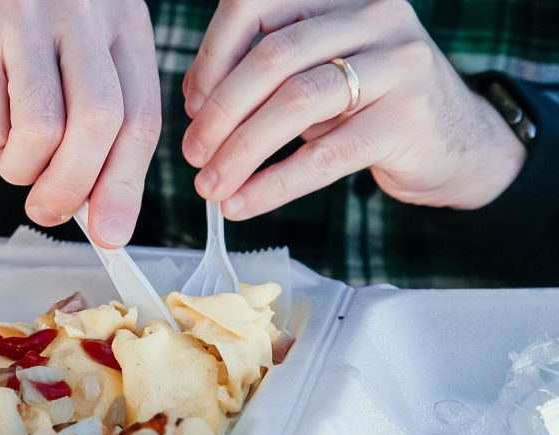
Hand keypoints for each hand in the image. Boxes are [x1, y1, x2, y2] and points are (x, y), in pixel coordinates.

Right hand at [0, 0, 161, 247]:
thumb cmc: (29, 64)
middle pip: (98, 119)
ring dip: (24, 167)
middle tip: (49, 210)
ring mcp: (24, 16)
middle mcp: (81, 10)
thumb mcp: (83, 90)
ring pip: (42, 127)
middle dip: (73, 185)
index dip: (125, 184)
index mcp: (123, 23)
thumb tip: (110, 229)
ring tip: (16, 153)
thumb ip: (107, 149)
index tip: (110, 232)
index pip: (140, 117)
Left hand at [181, 0, 526, 219]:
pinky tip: (243, 203)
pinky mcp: (406, 118)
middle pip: (272, 57)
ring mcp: (396, 62)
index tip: (191, 104)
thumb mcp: (314, 71)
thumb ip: (261, 72)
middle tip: (193, 154)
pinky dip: (273, 184)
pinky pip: (324, 156)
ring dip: (240, 150)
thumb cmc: (367, 104)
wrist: (455, 141)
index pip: (255, 3)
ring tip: (210, 186)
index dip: (212, 55)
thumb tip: (194, 98)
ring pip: (295, 102)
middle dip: (220, 111)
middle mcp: (372, 14)